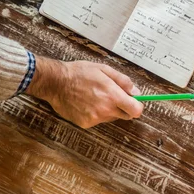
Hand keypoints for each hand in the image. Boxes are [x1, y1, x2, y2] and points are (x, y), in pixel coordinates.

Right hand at [26, 57, 143, 127]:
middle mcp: (105, 109)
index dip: (138, 106)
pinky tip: (87, 103)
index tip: (135, 102)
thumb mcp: (104, 69)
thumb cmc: (80, 73)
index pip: (136, 110)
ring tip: (96, 96)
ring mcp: (95, 118)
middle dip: (124, 107)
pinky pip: (98, 120)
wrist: (56, 82)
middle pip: (125, 115)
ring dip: (109, 109)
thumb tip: (136, 91)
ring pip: (111, 117)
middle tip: (113, 95)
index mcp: (112, 95)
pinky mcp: (85, 124)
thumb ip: (123, 81)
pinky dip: (96, 113)